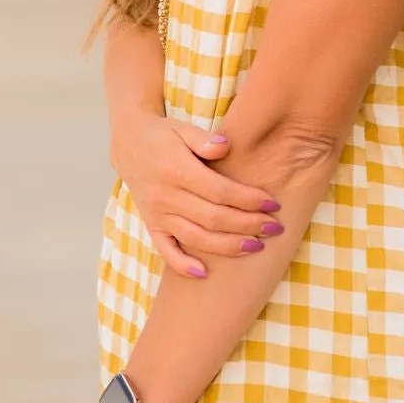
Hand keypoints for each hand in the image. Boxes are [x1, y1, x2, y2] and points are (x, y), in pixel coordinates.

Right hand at [109, 108, 283, 277]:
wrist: (129, 145)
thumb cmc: (164, 135)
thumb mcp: (183, 128)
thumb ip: (204, 139)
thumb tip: (226, 146)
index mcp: (177, 170)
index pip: (219, 191)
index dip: (248, 200)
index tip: (273, 204)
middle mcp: (166, 196)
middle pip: (213, 218)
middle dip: (247, 225)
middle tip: (274, 228)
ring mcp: (158, 214)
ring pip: (195, 238)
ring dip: (227, 247)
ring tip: (256, 247)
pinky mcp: (152, 225)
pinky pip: (166, 250)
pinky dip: (182, 265)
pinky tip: (204, 274)